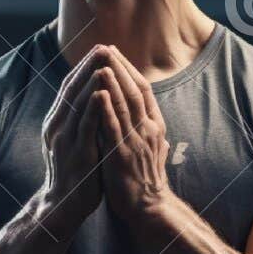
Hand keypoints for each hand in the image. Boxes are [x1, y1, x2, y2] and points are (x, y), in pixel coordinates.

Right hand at [38, 45, 115, 235]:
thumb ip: (81, 121)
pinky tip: (101, 92)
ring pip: (77, 104)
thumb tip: (94, 99)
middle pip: (71, 90)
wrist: (63, 206)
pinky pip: (84, 126)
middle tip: (102, 47)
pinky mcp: (76, 153)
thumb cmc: (75, 173)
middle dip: (87, 66)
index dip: (83, 67)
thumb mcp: (75, 141)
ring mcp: (65, 140)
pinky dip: (92, 107)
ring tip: (104, 61)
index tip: (99, 49)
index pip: (69, 88)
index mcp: (57, 122)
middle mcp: (57, 127)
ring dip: (90, 81)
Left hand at [90, 47, 173, 230]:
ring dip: (113, 82)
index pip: (143, 89)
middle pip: (135, 90)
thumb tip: (140, 109)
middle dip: (119, 67)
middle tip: (105, 47)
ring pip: (126, 105)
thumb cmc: (145, 177)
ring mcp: (137, 141)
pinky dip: (107, 108)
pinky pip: (114, 127)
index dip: (128, 68)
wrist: (148, 207)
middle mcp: (148, 129)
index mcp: (154, 125)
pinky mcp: (123, 155)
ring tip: (101, 61)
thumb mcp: (150, 146)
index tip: (114, 51)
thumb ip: (145, 126)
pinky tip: (98, 93)